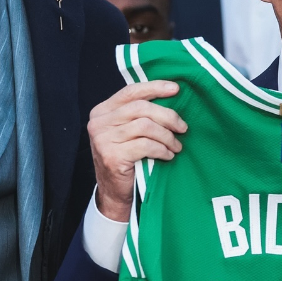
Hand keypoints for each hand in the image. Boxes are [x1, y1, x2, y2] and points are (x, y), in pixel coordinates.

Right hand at [88, 81, 186, 222]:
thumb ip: (140, 114)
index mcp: (102, 111)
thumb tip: (172, 95)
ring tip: (176, 145)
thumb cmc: (127, 158)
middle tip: (183, 127)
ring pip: (146, 126)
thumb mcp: (128, 131)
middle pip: (141, 108)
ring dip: (167, 136)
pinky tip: (168, 155)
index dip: (155, 87)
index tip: (176, 89)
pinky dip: (162, 149)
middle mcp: (99, 123)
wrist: (114, 193)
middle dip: (168, 116)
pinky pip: (146, 145)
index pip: (131, 92)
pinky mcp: (112, 156)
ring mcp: (103, 140)